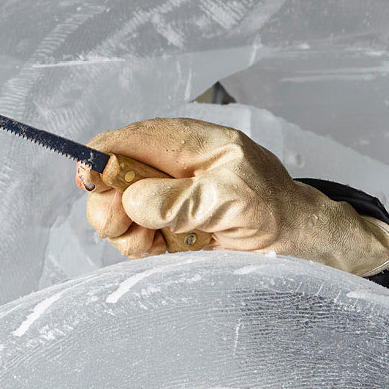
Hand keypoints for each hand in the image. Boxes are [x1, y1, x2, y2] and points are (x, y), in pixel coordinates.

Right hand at [76, 118, 388, 274]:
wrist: (299, 242)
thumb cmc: (275, 210)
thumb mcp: (233, 199)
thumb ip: (182, 199)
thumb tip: (132, 201)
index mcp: (191, 143)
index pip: (132, 138)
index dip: (103, 155)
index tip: (89, 179)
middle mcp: (174, 167)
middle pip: (114, 175)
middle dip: (109, 202)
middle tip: (119, 227)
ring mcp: (169, 197)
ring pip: (118, 210)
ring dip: (126, 231)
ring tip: (157, 242)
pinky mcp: (169, 227)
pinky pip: (134, 236)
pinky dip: (141, 247)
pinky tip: (165, 250)